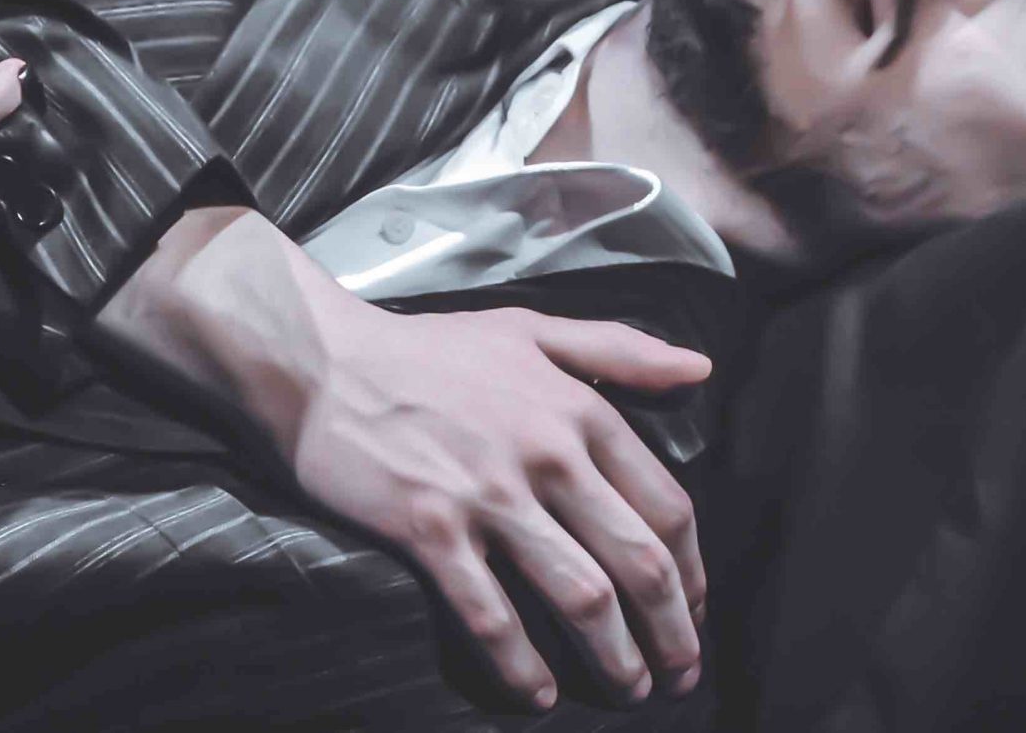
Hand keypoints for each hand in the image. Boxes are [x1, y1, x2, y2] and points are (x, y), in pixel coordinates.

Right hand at [292, 304, 712, 709]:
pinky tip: (540, 694)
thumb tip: (701, 367)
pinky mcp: (431, 530)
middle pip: (639, 562)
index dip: (694, 572)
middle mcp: (548, 455)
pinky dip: (523, 666)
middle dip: (673, 632)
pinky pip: (492, 616)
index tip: (695, 610)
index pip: (667, 506)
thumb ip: (621, 350)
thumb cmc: (431, 350)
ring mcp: (489, 496)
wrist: (325, 362)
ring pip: (581, 596)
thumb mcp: (534, 330)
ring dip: (616, 658)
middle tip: (681, 673)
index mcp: (580, 411)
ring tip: (629, 689)